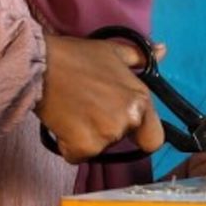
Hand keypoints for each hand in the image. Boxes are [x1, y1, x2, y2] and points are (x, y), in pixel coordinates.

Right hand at [36, 33, 167, 162]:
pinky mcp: (82, 147)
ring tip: (74, 111)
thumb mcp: (113, 51)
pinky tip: (63, 124)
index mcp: (140, 99)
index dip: (141, 135)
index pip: (154, 138)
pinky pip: (78, 155)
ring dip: (87, 135)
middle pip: (121, 139)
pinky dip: (69, 145)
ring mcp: (106, 136)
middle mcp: (128, 120)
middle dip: (108, 128)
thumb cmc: (77, 56)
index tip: (128, 129)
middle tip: (90, 107)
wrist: (41, 66)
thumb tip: (164, 50)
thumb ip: (140, 57)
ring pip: (99, 147)